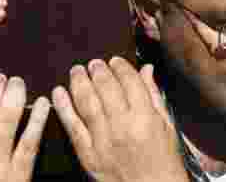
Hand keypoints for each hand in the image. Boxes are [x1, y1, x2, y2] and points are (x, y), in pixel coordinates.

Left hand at [52, 59, 187, 181]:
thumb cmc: (165, 163)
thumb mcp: (167, 128)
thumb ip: (154, 97)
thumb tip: (146, 70)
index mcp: (145, 118)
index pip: (129, 81)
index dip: (120, 67)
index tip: (115, 61)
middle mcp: (122, 126)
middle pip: (106, 88)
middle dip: (98, 70)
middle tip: (93, 63)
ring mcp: (103, 140)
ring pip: (86, 102)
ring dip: (79, 82)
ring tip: (77, 71)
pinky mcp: (88, 155)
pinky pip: (72, 126)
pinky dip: (63, 107)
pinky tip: (58, 93)